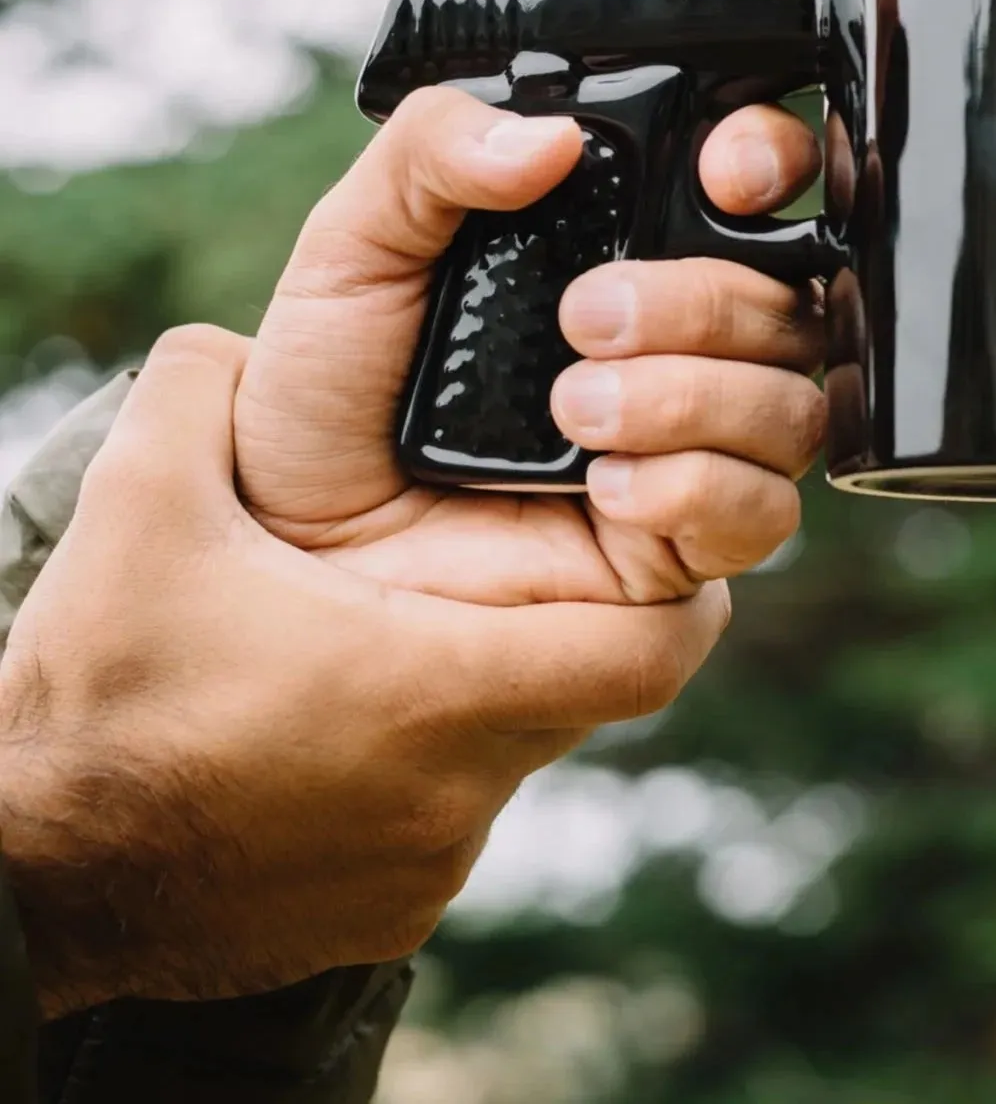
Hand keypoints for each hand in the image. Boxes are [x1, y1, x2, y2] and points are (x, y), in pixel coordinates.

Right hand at [0, 327, 727, 1016]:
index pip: (651, 642)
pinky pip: (449, 813)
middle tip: (509, 548)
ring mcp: (425, 862)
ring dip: (486, 678)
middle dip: (569, 607)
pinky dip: (426, 754)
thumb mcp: (138, 512)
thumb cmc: (84, 711)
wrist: (22, 892)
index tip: (643, 515)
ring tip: (399, 621)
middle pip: (591, 686)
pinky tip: (343, 712)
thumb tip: (236, 340)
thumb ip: (200, 393)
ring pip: (518, 747)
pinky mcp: (386, 910)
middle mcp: (456, 791)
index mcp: (432, 687)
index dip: (676, 573)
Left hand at [233, 86, 825, 603]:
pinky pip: (763, 512)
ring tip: (576, 410)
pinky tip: (609, 488)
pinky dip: (697, 488)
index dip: (767, 161)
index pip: (753, 182)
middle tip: (587, 318)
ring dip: (694, 398)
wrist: (301, 546)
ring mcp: (690, 444)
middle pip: (788, 301)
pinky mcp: (684, 544)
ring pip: (789, 407)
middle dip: (705, 303)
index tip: (721, 178)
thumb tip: (549, 137)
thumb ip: (434, 154)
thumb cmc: (328, 395)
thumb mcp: (356, 247)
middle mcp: (677, 343)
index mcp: (623, 247)